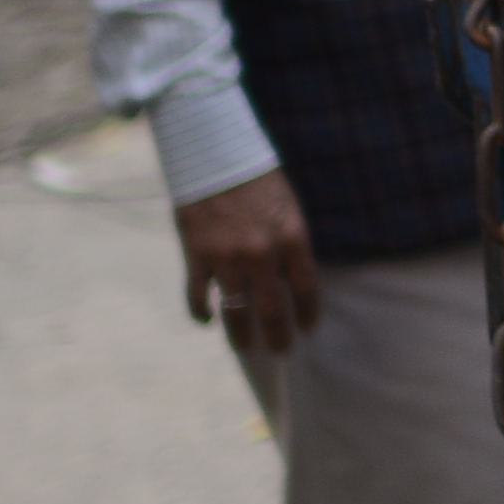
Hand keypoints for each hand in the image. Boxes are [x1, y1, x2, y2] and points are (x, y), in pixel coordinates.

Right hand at [175, 169, 322, 364]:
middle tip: (281, 351)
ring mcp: (227, 257)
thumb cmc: (256, 178)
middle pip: (273, 309)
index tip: (307, 329)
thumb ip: (290, 244)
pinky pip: (198, 297)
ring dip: (241, 335)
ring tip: (246, 349)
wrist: (213, 152)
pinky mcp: (197, 255)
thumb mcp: (286, 207)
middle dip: (278, 335)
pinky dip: (201, 313)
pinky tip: (207, 321)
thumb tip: (291, 280)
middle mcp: (262, 253)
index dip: (307, 314)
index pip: (305, 289)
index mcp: (292, 237)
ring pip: (236, 311)